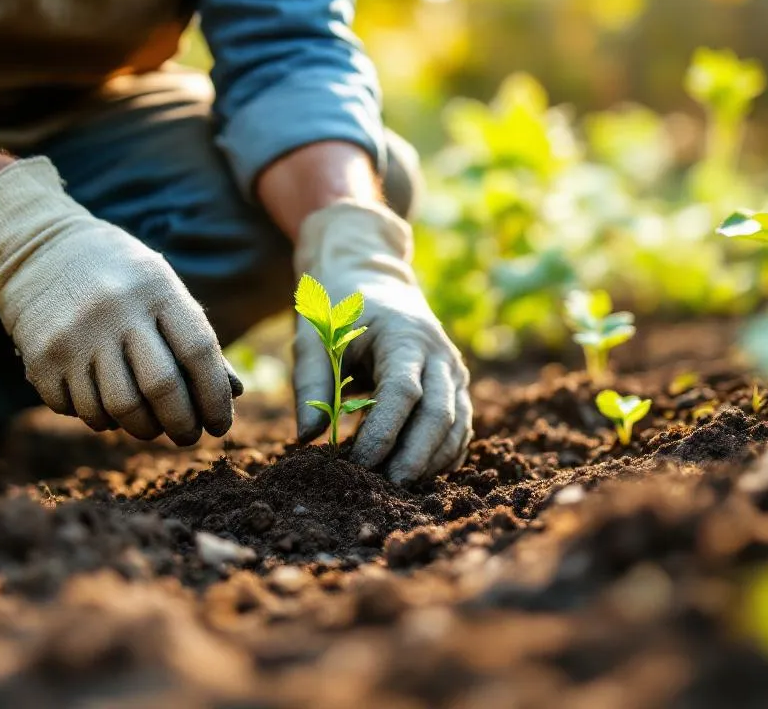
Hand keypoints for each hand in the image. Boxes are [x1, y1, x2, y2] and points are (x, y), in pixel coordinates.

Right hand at [0, 157, 240, 443]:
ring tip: (146, 423)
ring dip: (140, 428)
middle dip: (181, 425)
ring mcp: (75, 335)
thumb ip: (193, 337)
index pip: (198, 354)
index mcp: (155, 289)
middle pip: (161, 389)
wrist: (36, 250)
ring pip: (118, 410)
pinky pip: (79, 410)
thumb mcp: (161, 288)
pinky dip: (98, 417)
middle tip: (186, 436)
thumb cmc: (118, 276)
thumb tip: (231, 393)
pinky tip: (102, 402)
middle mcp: (115, 311)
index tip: (220, 425)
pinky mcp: (43, 358)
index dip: (215, 398)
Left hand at [292, 199, 471, 482]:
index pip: (403, 392)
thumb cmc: (338, 307)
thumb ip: (311, 381)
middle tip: (388, 490)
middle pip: (440, 413)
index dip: (385, 432)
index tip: (361, 464)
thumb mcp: (314, 335)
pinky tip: (420, 475)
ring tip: (400, 490)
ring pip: (456, 423)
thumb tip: (307, 437)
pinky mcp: (455, 385)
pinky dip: (444, 454)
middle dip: (416, 456)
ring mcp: (452, 370)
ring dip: (432, 460)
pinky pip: (460, 426)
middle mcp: (438, 353)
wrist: (372, 276)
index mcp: (404, 335)